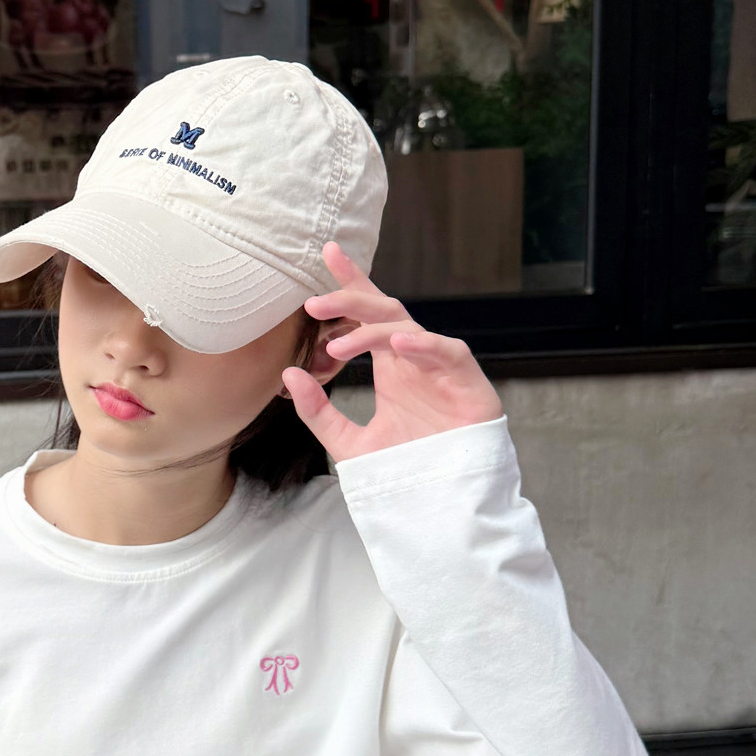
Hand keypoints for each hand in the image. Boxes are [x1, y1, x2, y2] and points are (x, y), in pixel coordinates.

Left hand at [282, 242, 503, 463]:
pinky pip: (446, 351)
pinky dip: (422, 345)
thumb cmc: (406, 469)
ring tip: (337, 342)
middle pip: (383, 310)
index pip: (367, 313)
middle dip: (349, 298)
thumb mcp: (349, 444)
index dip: (350, 282)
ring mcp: (439, 367)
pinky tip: (397, 345)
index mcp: (389, 366)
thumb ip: (318, 412)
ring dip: (371, 328)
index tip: (326, 254)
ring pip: (406, 326)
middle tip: (312, 302)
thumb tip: (288, 374)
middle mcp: (413, 359)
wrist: (444, 501)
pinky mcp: (466, 381)